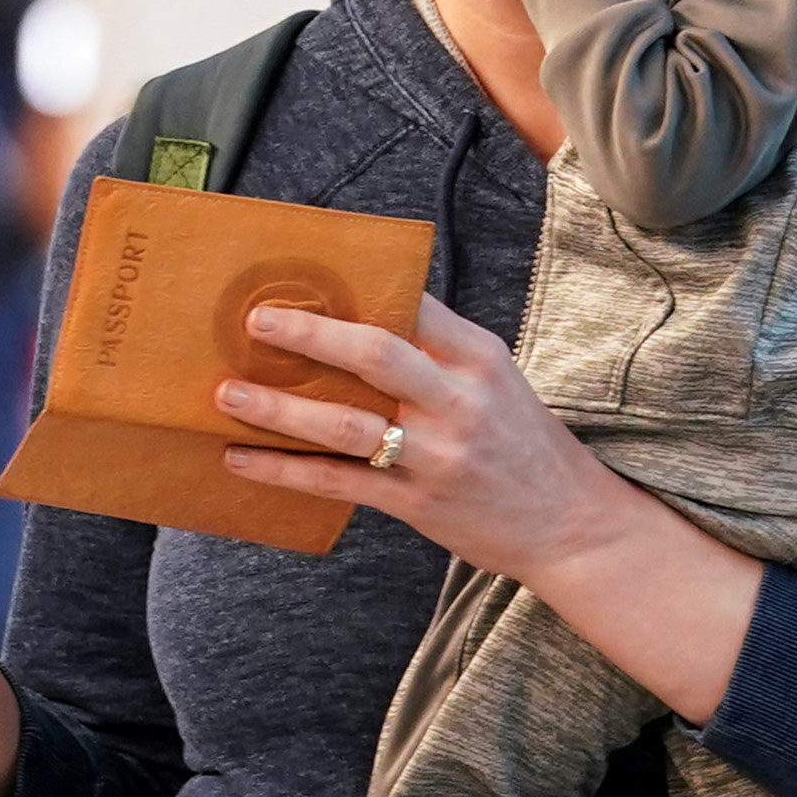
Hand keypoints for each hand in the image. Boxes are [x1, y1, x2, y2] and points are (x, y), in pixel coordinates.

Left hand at [219, 296, 768, 720]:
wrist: (569, 524)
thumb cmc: (520, 443)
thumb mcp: (493, 381)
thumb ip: (435, 349)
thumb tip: (354, 312)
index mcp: (477, 357)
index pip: (409, 303)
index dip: (351, 284)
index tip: (298, 273)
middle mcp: (459, 400)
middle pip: (374, 353)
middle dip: (308, 334)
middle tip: (254, 322)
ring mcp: (438, 454)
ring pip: (346, 424)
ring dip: (280, 409)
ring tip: (227, 396)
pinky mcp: (418, 502)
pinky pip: (338, 482)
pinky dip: (285, 471)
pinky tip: (242, 460)